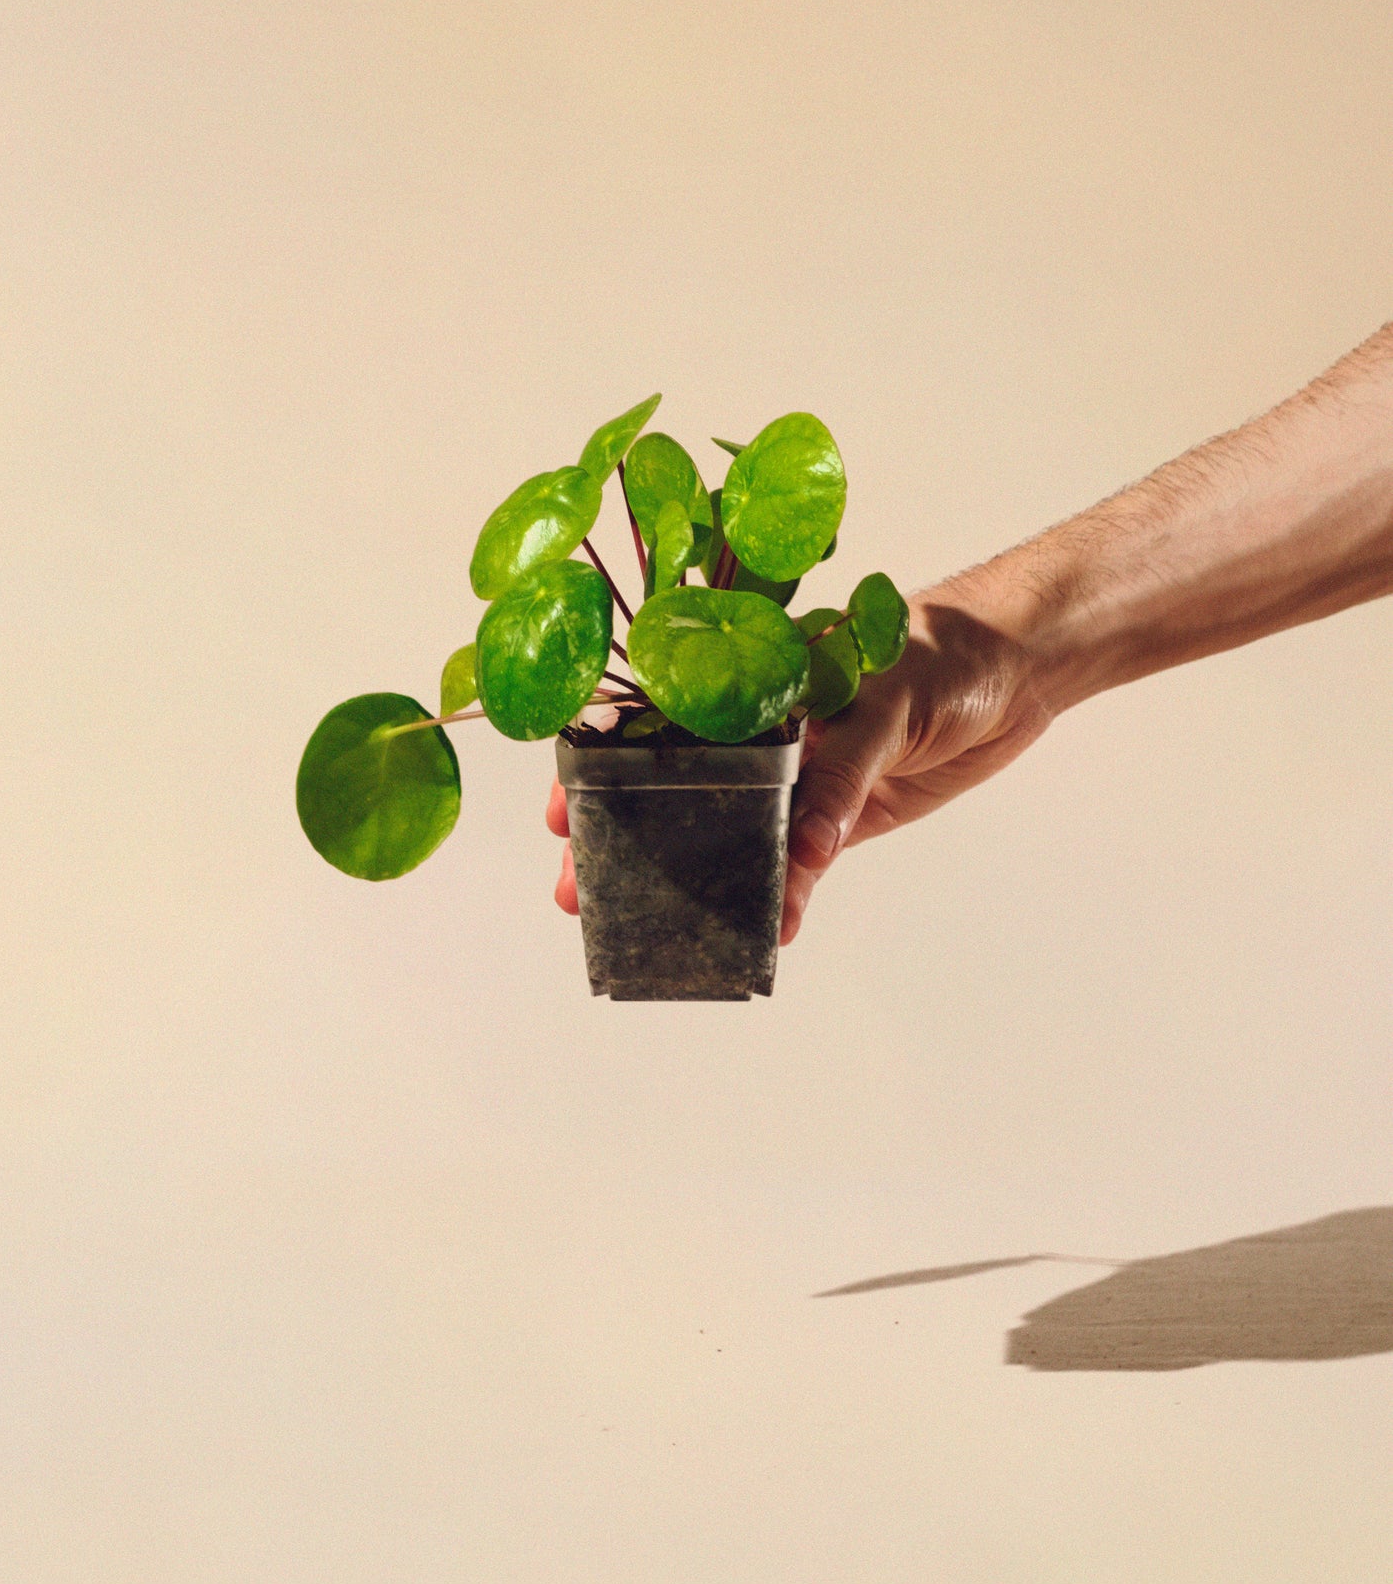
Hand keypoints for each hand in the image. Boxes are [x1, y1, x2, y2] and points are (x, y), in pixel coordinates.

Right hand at [546, 589, 1056, 943]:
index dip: (605, 762)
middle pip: (678, 786)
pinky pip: (799, 867)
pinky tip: (769, 934)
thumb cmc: (942, 650)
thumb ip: (841, 769)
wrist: (1018, 667)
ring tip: (648, 926)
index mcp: (750, 675)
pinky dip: (785, 900)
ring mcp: (800, 779)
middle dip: (626, 836)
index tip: (565, 806)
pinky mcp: (842, 819)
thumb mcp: (886, 697)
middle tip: (576, 888)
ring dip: (694, 881)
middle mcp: (762, 728)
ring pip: (730, 836)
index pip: (659, 718)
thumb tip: (804, 850)